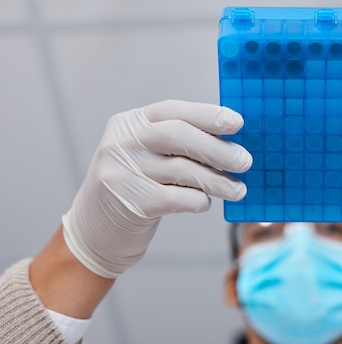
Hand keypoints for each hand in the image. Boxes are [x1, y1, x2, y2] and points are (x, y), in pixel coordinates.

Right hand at [62, 100, 250, 277]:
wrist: (94, 232)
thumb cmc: (135, 189)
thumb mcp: (146, 157)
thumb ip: (179, 146)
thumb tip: (232, 142)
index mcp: (130, 123)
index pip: (173, 111)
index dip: (208, 115)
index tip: (238, 123)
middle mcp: (122, 143)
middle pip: (178, 135)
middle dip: (217, 148)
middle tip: (245, 161)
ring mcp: (122, 172)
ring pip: (181, 170)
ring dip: (217, 181)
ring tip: (238, 190)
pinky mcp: (129, 203)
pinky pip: (177, 198)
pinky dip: (198, 200)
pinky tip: (205, 203)